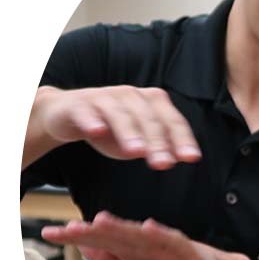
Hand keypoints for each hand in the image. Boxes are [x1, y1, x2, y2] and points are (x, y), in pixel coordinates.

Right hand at [33, 85, 201, 169]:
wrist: (68, 114)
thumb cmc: (111, 128)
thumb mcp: (139, 141)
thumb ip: (159, 147)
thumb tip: (176, 158)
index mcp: (152, 103)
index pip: (172, 121)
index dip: (183, 139)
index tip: (191, 158)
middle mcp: (131, 95)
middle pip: (148, 119)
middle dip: (158, 142)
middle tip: (164, 164)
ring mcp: (104, 97)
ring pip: (120, 114)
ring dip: (130, 132)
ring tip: (137, 152)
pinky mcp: (78, 104)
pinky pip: (86, 111)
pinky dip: (92, 120)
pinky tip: (98, 132)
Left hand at [41, 212, 258, 259]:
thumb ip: (111, 256)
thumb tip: (82, 249)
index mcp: (133, 248)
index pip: (101, 242)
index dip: (77, 237)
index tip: (52, 232)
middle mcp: (147, 244)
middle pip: (115, 237)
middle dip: (90, 233)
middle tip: (66, 229)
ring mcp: (167, 247)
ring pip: (140, 238)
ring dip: (120, 230)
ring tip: (99, 224)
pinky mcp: (187, 253)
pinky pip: (171, 243)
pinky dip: (159, 235)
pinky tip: (148, 227)